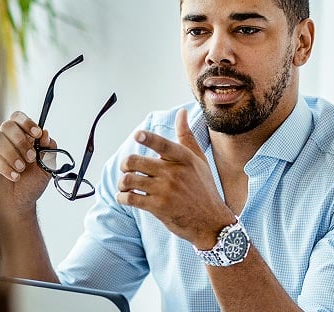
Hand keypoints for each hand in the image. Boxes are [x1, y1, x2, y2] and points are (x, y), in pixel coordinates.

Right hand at [0, 111, 58, 219]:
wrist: (18, 206)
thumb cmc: (29, 186)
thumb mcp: (46, 168)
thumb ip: (48, 151)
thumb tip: (46, 136)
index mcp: (19, 137)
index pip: (18, 118)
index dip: (27, 122)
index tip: (37, 134)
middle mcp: (4, 140)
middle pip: (7, 125)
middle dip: (21, 140)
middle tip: (30, 157)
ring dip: (12, 154)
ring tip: (21, 169)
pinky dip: (4, 166)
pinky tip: (13, 176)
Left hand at [117, 109, 235, 248]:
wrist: (211, 222)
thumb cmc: (203, 188)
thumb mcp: (199, 160)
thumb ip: (186, 136)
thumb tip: (181, 112)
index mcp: (183, 158)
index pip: (162, 144)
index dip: (147, 138)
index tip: (137, 135)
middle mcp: (174, 173)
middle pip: (135, 161)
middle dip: (125, 165)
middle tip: (127, 169)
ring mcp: (165, 191)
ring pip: (129, 180)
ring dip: (122, 183)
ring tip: (125, 185)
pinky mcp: (158, 207)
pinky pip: (131, 198)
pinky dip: (122, 197)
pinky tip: (126, 197)